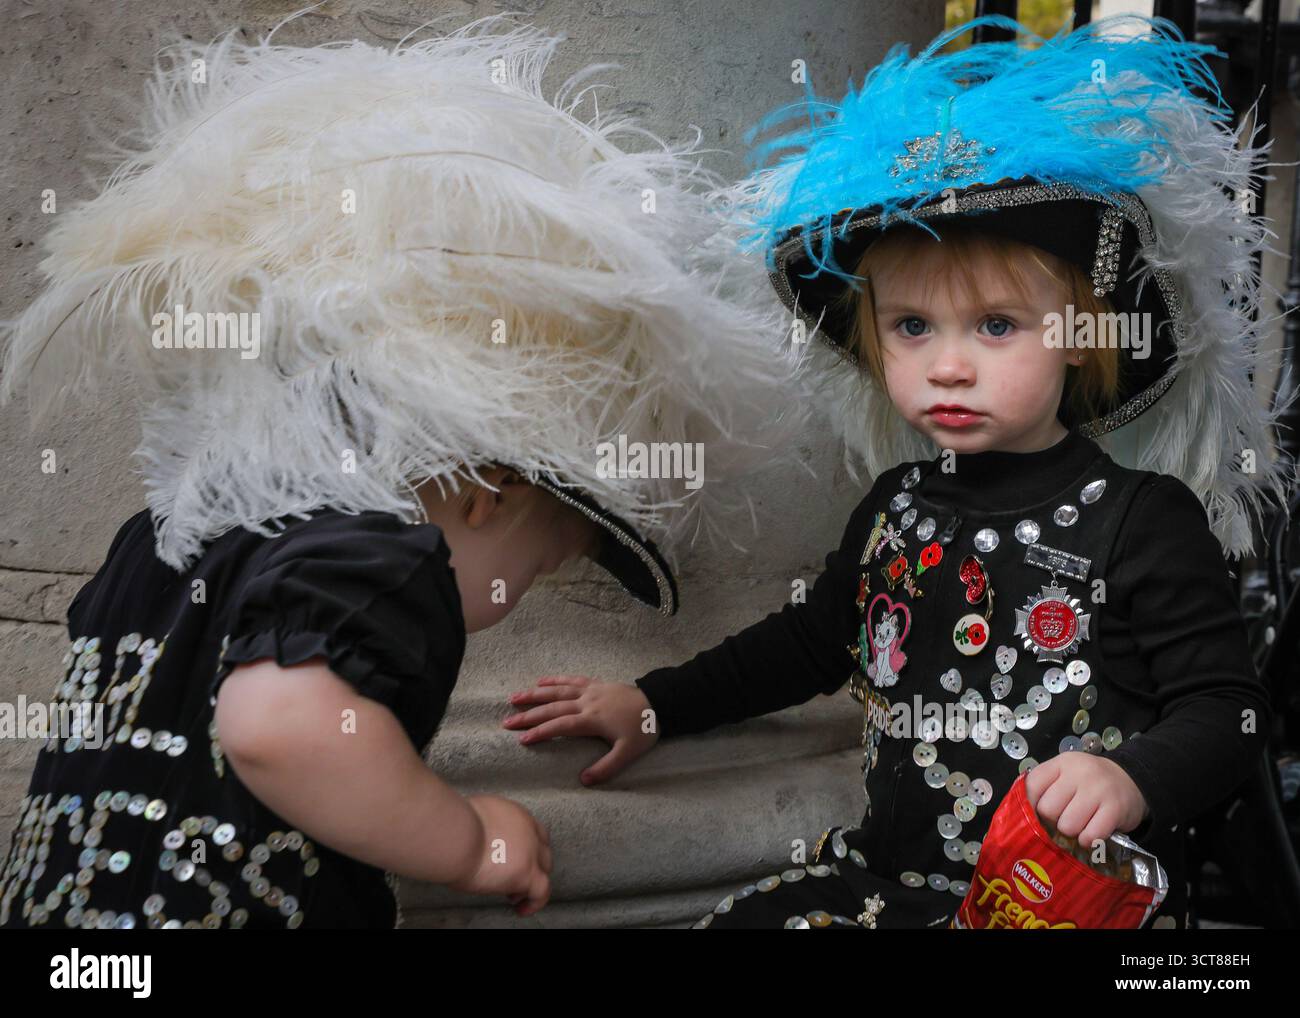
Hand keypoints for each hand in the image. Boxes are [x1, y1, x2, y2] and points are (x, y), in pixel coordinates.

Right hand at [448, 795, 551, 916]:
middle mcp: (527, 831)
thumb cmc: (454, 827)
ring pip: (544, 869)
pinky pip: (541, 892)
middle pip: (541, 850)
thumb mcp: (474, 815)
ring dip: (531, 883)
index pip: (532, 831)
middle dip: (530, 864)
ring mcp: (530, 852)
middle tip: (512, 876)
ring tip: (515, 895)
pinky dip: (534, 902)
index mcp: (514, 815)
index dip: (527, 847)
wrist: (457, 836)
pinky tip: (522, 908)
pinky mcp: (527, 873)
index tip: (517, 857)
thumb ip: (484, 825)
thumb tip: (476, 835)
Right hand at [504, 676, 659, 784]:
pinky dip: (555, 680)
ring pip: (557, 691)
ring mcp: (590, 690)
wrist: (660, 703)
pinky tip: (541, 680)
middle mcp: (587, 702)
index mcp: (592, 719)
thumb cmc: (643, 730)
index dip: (541, 732)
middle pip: (552, 708)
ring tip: (514, 698)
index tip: (522, 740)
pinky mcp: (596, 684)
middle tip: (507, 722)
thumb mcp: (628, 753)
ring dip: (535, 694)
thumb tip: (583, 781)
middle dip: (529, 715)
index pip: (561, 726)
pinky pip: (571, 680)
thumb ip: (606, 768)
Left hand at [1024, 752, 1148, 849]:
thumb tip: (1019, 813)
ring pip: (1067, 826)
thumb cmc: (1090, 783)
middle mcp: (1079, 773)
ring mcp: (1098, 790)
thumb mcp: (1066, 774)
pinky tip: (1092, 832)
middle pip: (1048, 809)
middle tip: (1064, 818)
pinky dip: (1088, 840)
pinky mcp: (1115, 810)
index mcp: (1061, 764)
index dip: (1031, 804)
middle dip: (1053, 820)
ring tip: (1080, 824)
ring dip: (1071, 832)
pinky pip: (1090, 836)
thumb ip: (1044, 787)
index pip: (1032, 786)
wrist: (1132, 780)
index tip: (1038, 812)